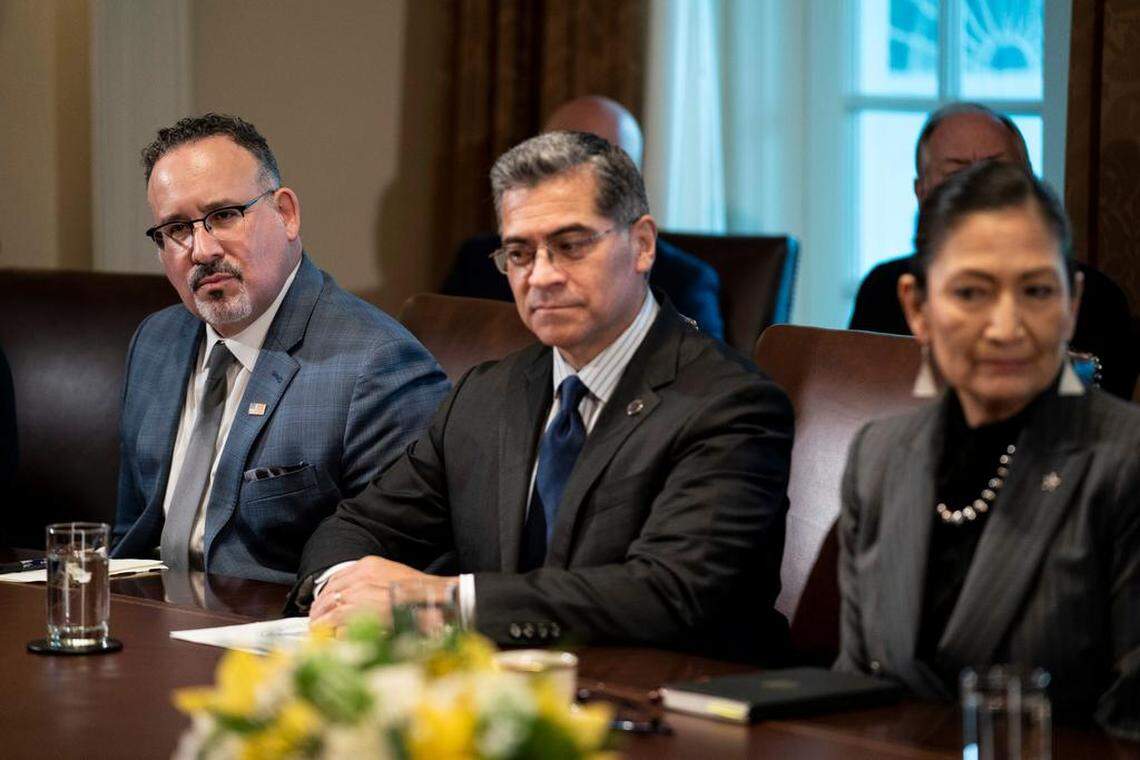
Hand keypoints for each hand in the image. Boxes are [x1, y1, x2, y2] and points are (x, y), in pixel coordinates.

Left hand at [309, 555, 456, 630]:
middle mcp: (359, 578)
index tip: (322, 603)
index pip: (336, 578)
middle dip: (319, 609)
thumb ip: (372, 584)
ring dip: (321, 622)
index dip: (326, 593)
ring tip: (318, 631)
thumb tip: (352, 598)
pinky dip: (331, 631)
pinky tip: (332, 637)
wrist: (435, 602)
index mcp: (368, 566)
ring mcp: (357, 595)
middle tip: (315, 621)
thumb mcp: (393, 577)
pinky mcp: (359, 613)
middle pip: (328, 593)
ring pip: (329, 609)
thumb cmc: (420, 594)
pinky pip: (337, 623)